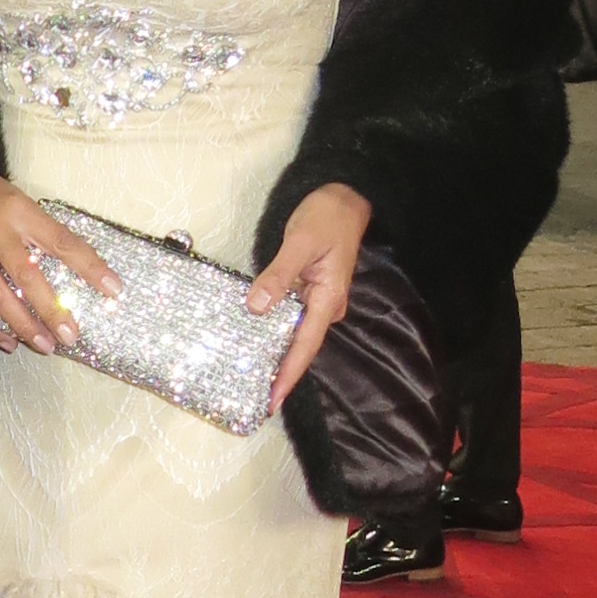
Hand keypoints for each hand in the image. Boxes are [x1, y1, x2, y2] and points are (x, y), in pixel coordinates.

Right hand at [0, 151, 124, 352]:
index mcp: (19, 211)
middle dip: (52, 311)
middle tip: (71, 336)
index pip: (62, 242)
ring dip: (23, 326)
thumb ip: (39, 230)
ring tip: (44, 345)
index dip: (89, 267)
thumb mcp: (17, 199)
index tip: (112, 289)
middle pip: (28, 277)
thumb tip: (72, 265)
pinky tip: (6, 341)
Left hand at [247, 184, 370, 408]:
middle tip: (256, 400)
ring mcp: (318, 300)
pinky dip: (275, 333)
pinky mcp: (308, 291)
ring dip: (277, 356)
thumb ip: (278, 275)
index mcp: (328, 298)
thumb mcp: (299, 242)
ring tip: (253, 380)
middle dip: (281, 374)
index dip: (288, 374)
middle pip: (301, 347)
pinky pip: (291, 318)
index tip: (273, 399)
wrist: (343, 198)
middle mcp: (326, 306)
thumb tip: (256, 305)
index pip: (305, 346)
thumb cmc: (326, 217)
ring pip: (295, 335)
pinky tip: (257, 343)